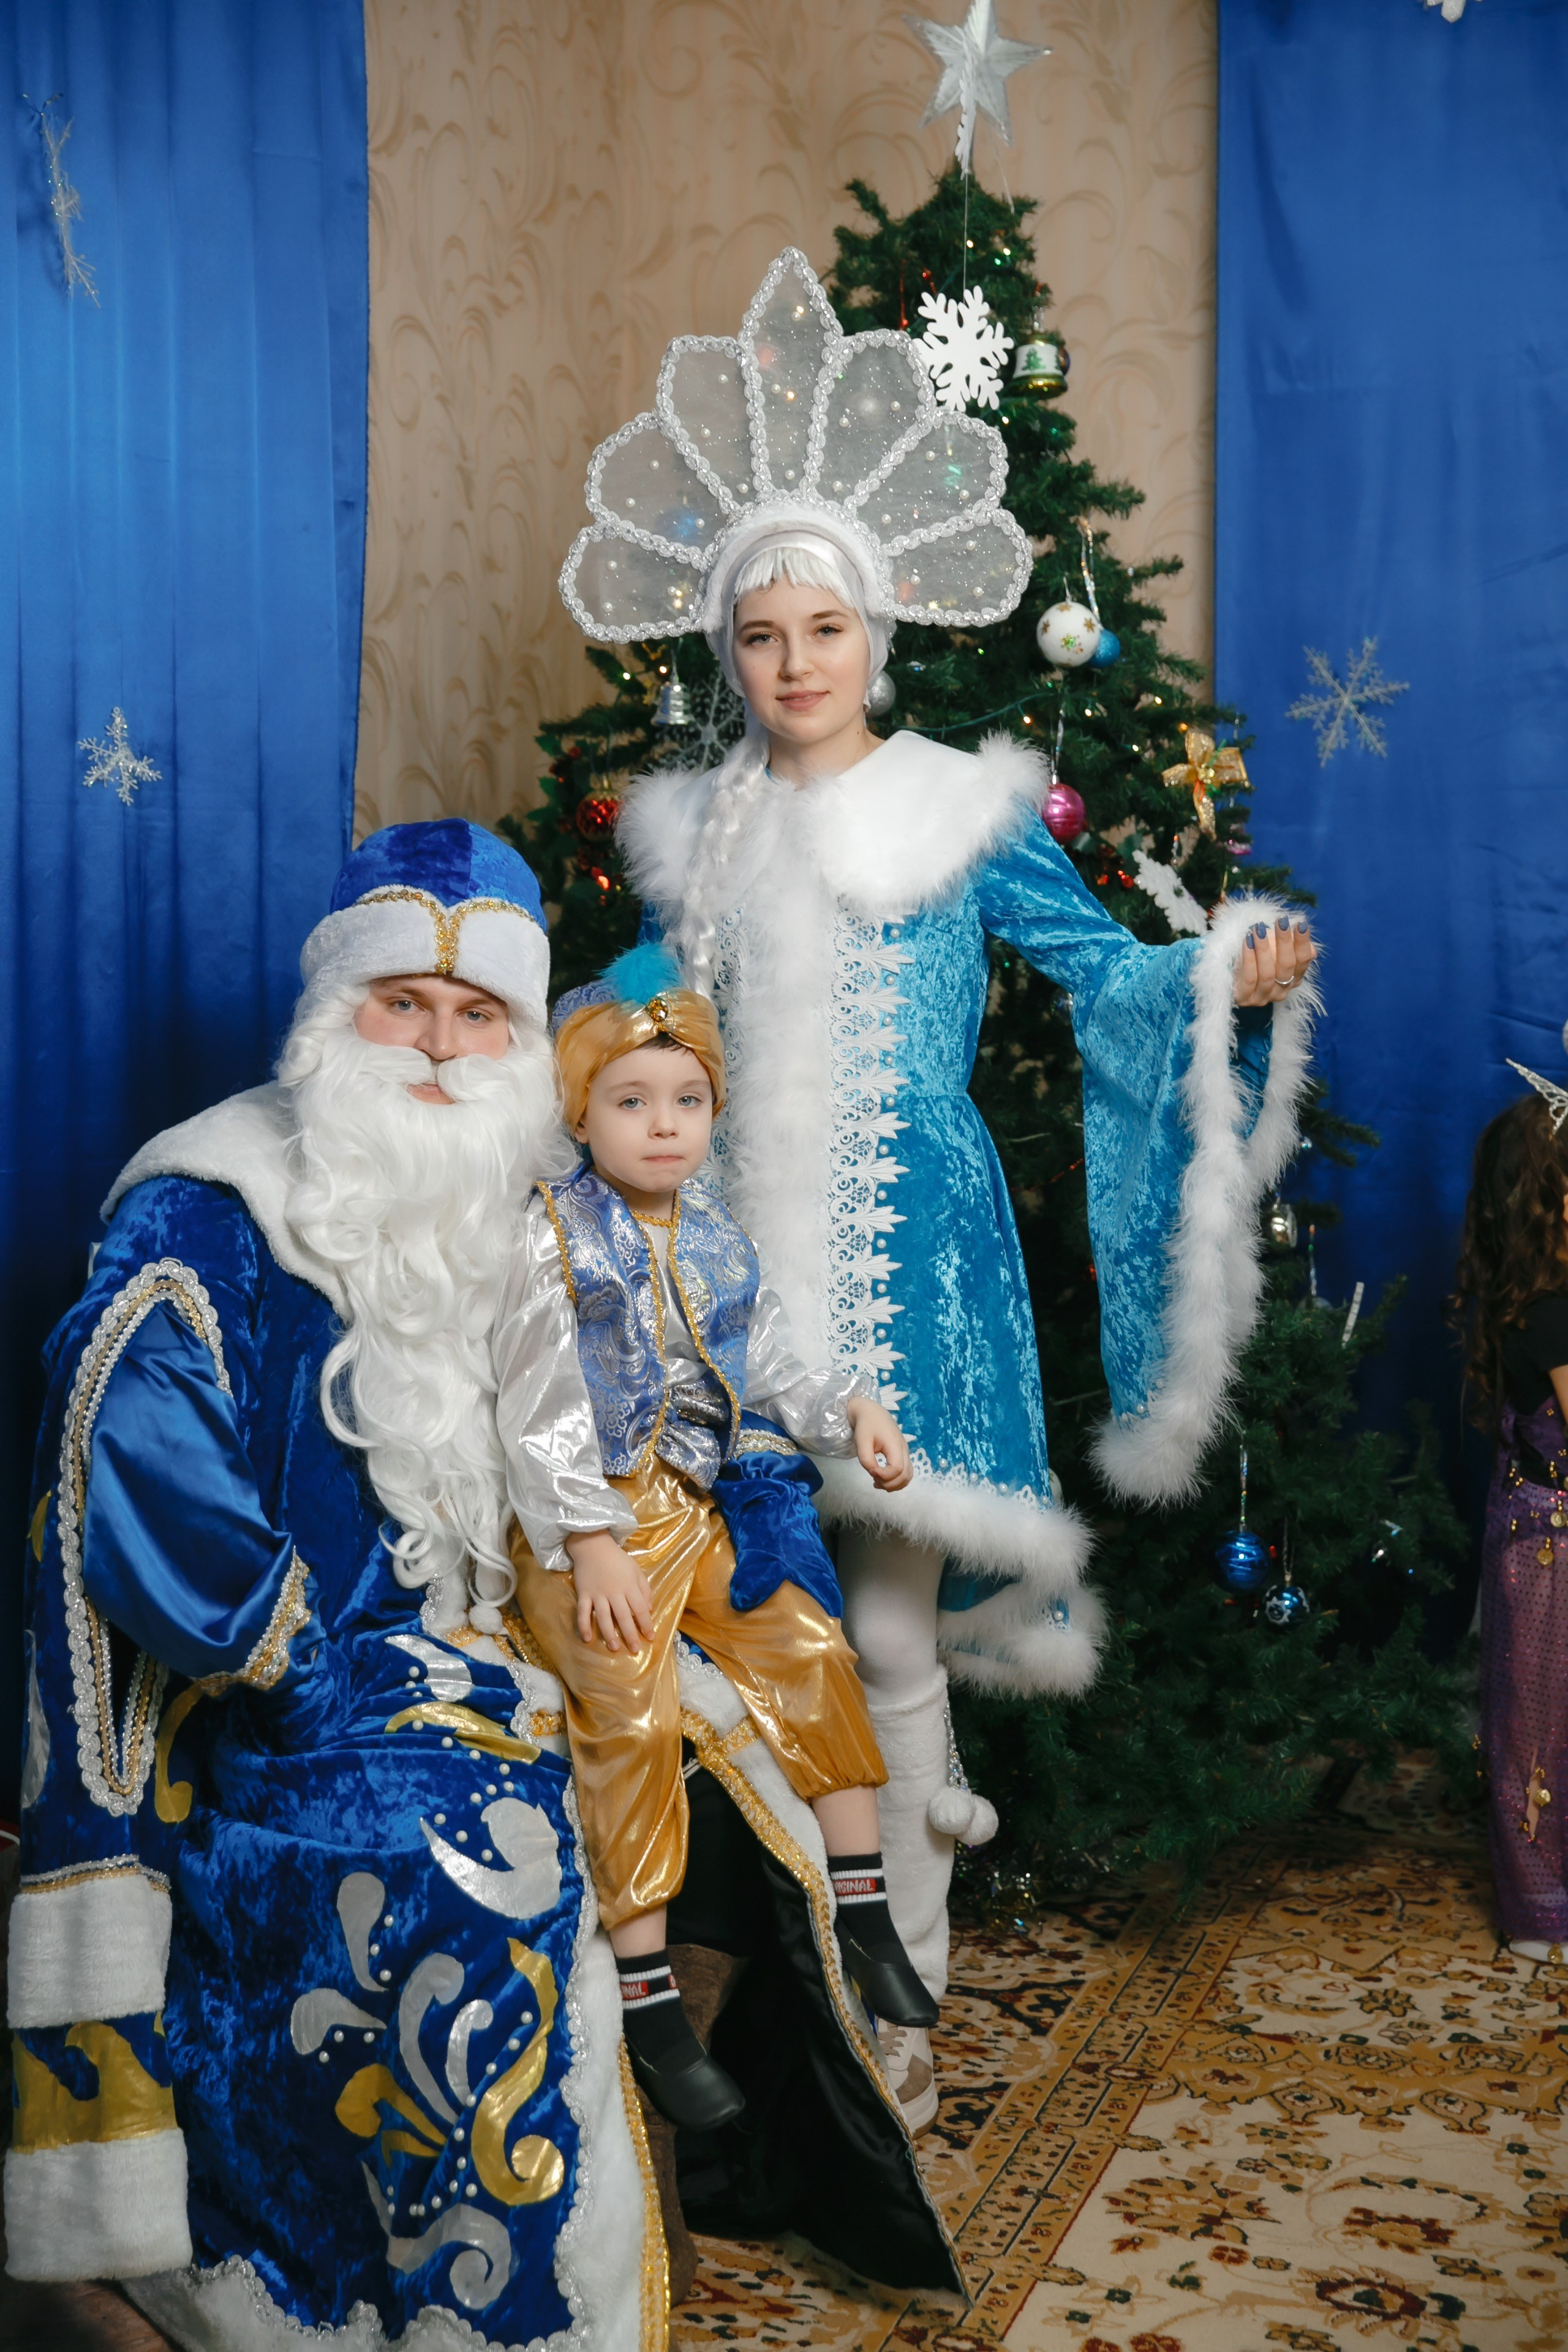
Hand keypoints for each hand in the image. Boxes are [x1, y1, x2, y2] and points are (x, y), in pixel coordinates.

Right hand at [563, 1529, 654, 1651]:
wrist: (592, 1544)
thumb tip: (649, 1609)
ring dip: (609, 1634)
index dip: (646, 1624)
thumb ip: (644, 1589)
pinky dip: (584, 1625)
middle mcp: (614, 1591)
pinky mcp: (583, 1593)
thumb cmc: (617, 1559)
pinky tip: (587, 1638)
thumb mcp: (636, 1570)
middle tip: (634, 1650)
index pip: (640, 1608)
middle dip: (630, 1634)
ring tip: (614, 1648)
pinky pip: (582, 1612)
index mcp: (629, 1586)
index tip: (650, 1637)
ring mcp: (597, 1593)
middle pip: (623, 1616)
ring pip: (603, 1617)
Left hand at [846, 1396, 912, 1491]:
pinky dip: (897, 1480)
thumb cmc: (866, 1425)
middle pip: (905, 1476)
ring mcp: (905, 1452)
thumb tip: (874, 1473)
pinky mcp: (902, 1454)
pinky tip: (884, 1479)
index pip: (897, 1469)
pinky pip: (906, 1472)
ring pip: (908, 1476)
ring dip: (894, 1485)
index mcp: (895, 1444)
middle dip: (889, 1484)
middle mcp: (904, 1449)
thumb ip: (866, 1459)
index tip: (871, 1472)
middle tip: (874, 1481)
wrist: (871, 1412)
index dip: (884, 1476)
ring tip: (878, 1482)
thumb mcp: (861, 1441)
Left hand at [1233, 913, 1316, 1005]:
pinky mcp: (1246, 998)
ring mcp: (1264, 996)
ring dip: (1264, 948)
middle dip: (1285, 942)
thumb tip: (1312, 951)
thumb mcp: (1274, 950)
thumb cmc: (1255, 958)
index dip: (1303, 943)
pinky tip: (1247, 942)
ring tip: (1258, 929)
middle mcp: (1282, 990)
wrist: (1229, 974)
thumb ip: (1292, 948)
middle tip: (1281, 921)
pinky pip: (1250, 978)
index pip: (1303, 960)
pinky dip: (1249, 958)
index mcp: (1293, 978)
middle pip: (1287, 966)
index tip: (1300, 924)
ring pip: (1268, 973)